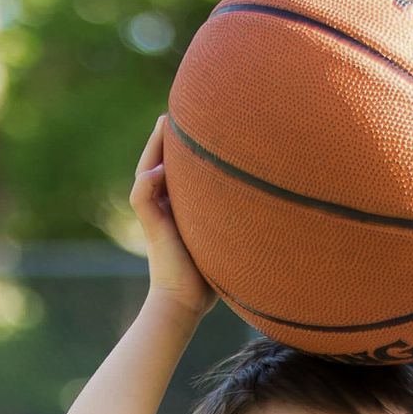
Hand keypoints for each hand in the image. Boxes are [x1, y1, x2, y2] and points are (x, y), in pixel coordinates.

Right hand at [130, 115, 215, 319]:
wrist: (187, 300)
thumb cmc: (211, 274)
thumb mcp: (226, 235)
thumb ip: (235, 216)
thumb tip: (271, 197)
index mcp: (178, 203)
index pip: (177, 166)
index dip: (185, 146)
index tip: (204, 124)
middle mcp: (163, 204)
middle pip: (159, 160)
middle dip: (167, 137)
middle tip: (178, 112)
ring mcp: (154, 213)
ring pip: (146, 171)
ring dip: (154, 147)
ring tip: (165, 124)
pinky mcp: (150, 225)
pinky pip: (141, 195)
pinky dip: (148, 181)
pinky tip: (160, 169)